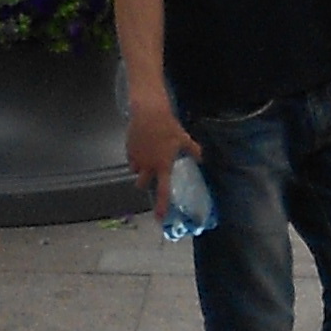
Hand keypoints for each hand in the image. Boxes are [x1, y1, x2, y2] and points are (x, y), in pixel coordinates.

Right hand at [122, 89, 184, 206]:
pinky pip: (130, 158)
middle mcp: (147, 166)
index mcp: (162, 166)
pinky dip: (135, 157)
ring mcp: (136, 158)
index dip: (161, 205)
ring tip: (146, 160)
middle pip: (141, 184)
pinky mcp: (128, 149)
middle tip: (151, 176)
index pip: (162, 191)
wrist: (148, 112)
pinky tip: (141, 147)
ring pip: (134, 171)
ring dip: (139, 169)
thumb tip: (201, 158)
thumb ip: (193, 150)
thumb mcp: (183, 138)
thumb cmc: (168, 126)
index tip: (158, 217)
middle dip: (145, 183)